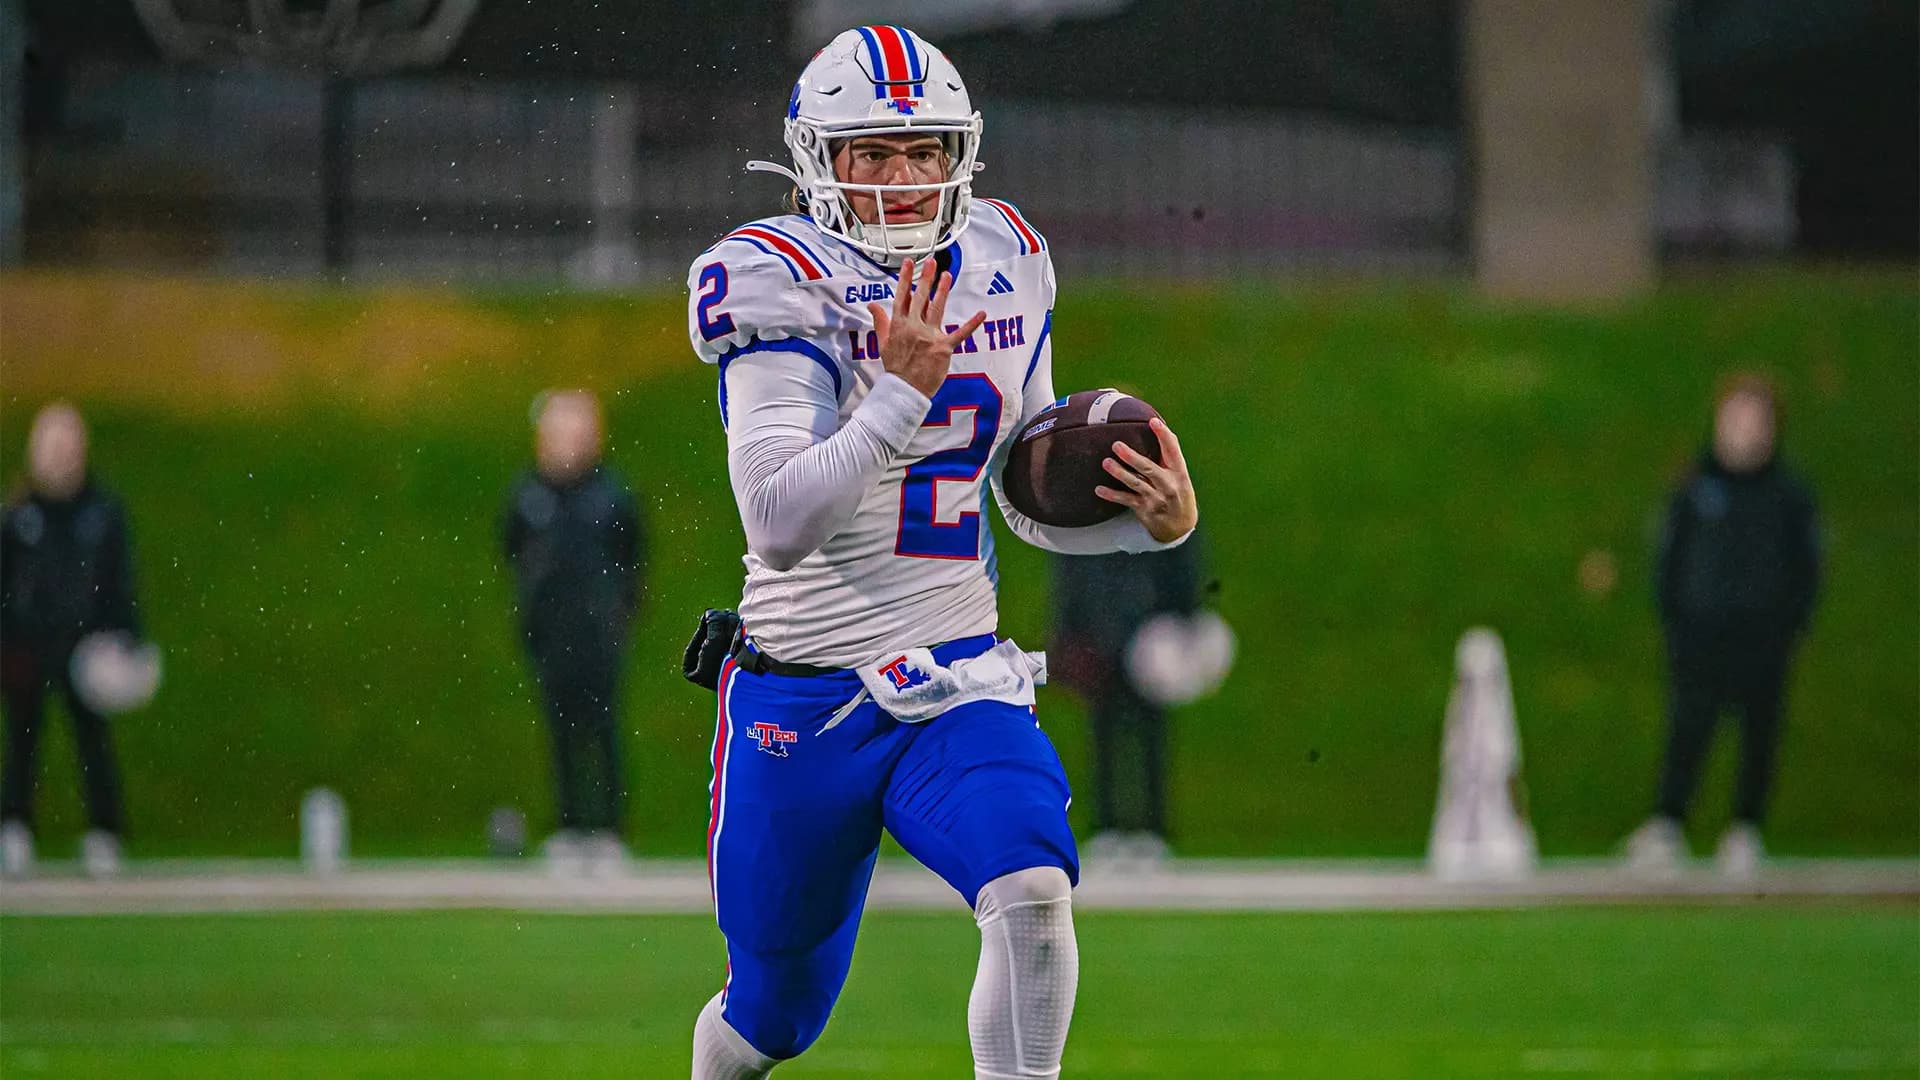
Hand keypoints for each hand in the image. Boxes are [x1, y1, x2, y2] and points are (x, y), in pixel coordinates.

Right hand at [867, 256, 985, 398]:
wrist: (904, 390)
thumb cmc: (895, 368)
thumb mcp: (882, 342)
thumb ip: (880, 320)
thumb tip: (872, 305)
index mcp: (899, 325)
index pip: (902, 297)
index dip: (905, 279)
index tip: (909, 263)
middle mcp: (913, 327)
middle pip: (920, 298)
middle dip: (926, 278)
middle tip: (931, 262)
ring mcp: (929, 336)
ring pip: (937, 308)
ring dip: (943, 291)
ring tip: (947, 275)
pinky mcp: (943, 348)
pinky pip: (960, 334)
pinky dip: (972, 324)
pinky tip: (982, 314)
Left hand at [1095, 418, 1197, 542]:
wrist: (1181, 527)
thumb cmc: (1179, 495)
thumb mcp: (1181, 476)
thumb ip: (1170, 456)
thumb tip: (1162, 429)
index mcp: (1179, 473)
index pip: (1172, 451)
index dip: (1163, 436)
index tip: (1154, 422)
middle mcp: (1168, 485)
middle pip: (1148, 468)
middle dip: (1132, 457)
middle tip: (1116, 445)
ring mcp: (1156, 498)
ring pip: (1135, 483)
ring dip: (1119, 473)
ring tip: (1106, 462)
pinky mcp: (1144, 509)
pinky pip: (1126, 500)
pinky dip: (1112, 495)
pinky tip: (1099, 489)